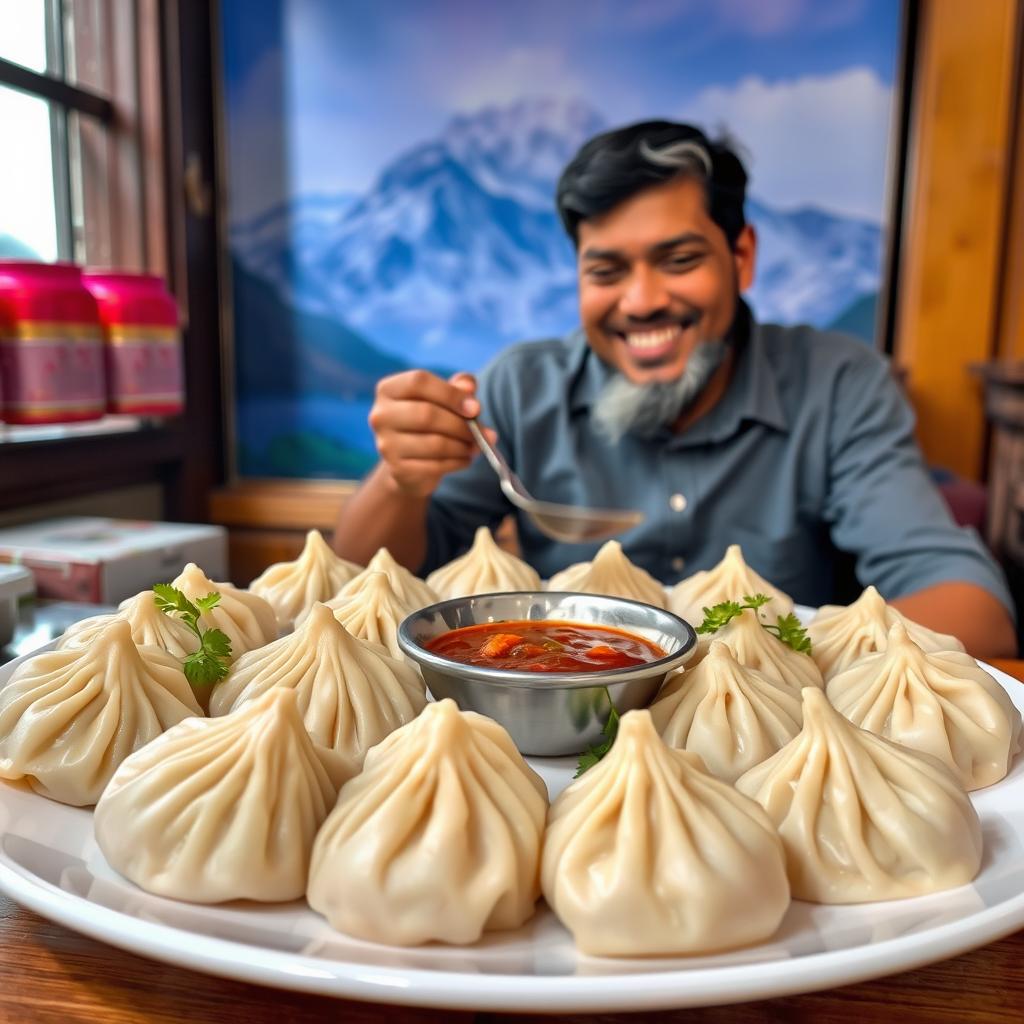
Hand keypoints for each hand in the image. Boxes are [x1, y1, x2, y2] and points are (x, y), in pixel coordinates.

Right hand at [368, 369, 497, 496]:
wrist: (410, 463)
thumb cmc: (430, 422)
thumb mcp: (444, 399)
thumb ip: (459, 387)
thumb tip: (469, 387)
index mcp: (389, 389)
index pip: (419, 382)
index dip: (450, 393)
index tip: (475, 408)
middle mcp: (381, 415)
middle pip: (427, 414)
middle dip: (461, 425)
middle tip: (483, 433)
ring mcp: (386, 444)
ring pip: (434, 443)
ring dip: (463, 446)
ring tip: (477, 446)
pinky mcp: (397, 469)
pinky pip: (435, 466)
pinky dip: (457, 462)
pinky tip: (466, 458)